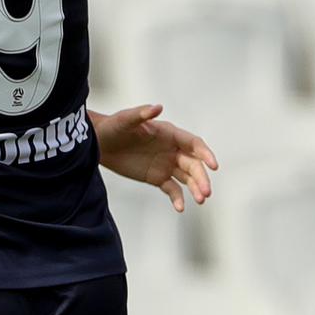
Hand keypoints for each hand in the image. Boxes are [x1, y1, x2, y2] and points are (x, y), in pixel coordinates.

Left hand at [93, 104, 218, 211]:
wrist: (101, 143)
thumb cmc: (114, 126)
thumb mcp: (126, 120)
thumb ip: (142, 114)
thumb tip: (158, 107)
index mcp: (170, 134)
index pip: (194, 144)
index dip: (205, 154)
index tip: (214, 165)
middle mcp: (172, 149)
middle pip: (194, 164)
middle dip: (202, 177)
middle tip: (206, 192)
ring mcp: (166, 164)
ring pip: (188, 178)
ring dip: (196, 188)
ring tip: (200, 200)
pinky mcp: (158, 178)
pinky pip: (173, 189)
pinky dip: (178, 198)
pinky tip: (180, 208)